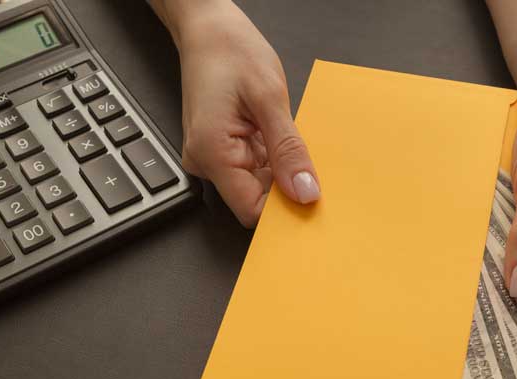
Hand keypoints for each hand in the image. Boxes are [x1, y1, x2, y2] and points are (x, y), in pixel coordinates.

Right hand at [169, 1, 319, 226]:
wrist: (208, 29)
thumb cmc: (230, 52)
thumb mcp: (270, 99)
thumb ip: (289, 150)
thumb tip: (305, 191)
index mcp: (212, 152)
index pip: (251, 210)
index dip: (282, 211)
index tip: (310, 198)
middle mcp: (206, 162)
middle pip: (253, 200)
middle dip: (284, 189)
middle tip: (308, 165)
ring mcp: (212, 158)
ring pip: (256, 186)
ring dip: (280, 172)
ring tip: (288, 140)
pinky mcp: (221, 151)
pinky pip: (253, 169)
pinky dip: (273, 161)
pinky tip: (279, 139)